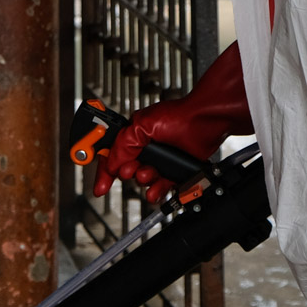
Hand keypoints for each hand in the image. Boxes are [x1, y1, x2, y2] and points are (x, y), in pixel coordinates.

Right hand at [91, 43, 251, 202]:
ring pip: (144, 181)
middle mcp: (146, 148)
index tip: (101, 187)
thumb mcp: (141, 126)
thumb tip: (113, 165)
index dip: (105, 171)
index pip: (113, 156)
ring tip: (149, 172)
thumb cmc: (179, 115)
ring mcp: (160, 160)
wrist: (205, 121)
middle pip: (128, 171)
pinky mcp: (174, 171)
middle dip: (128, 173)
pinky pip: (161, 187)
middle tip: (133, 169)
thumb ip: (123, 146)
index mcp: (134, 135)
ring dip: (144, 180)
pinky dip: (157, 191)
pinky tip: (157, 189)